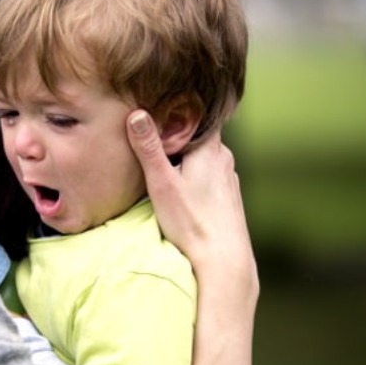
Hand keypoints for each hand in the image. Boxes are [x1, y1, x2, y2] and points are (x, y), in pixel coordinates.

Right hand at [126, 110, 256, 364]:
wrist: (223, 261)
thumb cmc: (192, 223)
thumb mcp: (162, 183)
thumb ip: (149, 147)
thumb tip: (137, 113)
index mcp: (210, 149)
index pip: (197, 113)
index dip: (178, 107)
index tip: (159, 103)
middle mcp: (224, 159)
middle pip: (197, 135)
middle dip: (176, 133)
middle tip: (151, 131)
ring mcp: (228, 179)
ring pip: (202, 156)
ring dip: (184, 155)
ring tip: (162, 157)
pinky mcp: (227, 197)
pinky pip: (207, 174)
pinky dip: (192, 173)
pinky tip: (180, 186)